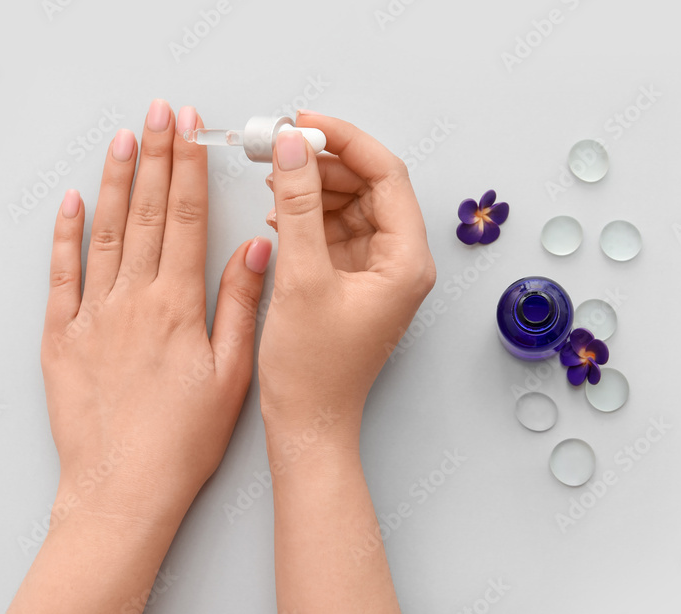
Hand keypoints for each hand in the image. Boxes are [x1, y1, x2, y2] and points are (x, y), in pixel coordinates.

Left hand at [41, 101, 271, 522]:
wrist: (123, 490)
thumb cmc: (184, 440)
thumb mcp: (232, 374)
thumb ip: (242, 305)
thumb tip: (255, 247)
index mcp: (176, 305)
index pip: (183, 219)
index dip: (188, 168)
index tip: (190, 129)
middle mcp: (131, 300)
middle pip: (144, 212)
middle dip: (155, 155)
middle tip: (160, 112)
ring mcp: (90, 316)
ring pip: (103, 232)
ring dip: (113, 181)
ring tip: (123, 138)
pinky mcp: (59, 338)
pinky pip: (60, 275)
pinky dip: (64, 234)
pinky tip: (71, 202)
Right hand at [258, 113, 435, 436]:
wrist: (308, 423)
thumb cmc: (314, 371)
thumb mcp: (302, 278)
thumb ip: (298, 207)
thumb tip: (292, 150)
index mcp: (406, 262)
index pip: (386, 175)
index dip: (345, 141)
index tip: (304, 122)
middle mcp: (400, 263)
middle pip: (369, 186)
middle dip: (325, 162)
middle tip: (280, 145)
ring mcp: (378, 272)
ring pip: (351, 205)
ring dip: (313, 187)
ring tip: (274, 177)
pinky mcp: (355, 281)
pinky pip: (337, 231)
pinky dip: (309, 216)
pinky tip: (280, 213)